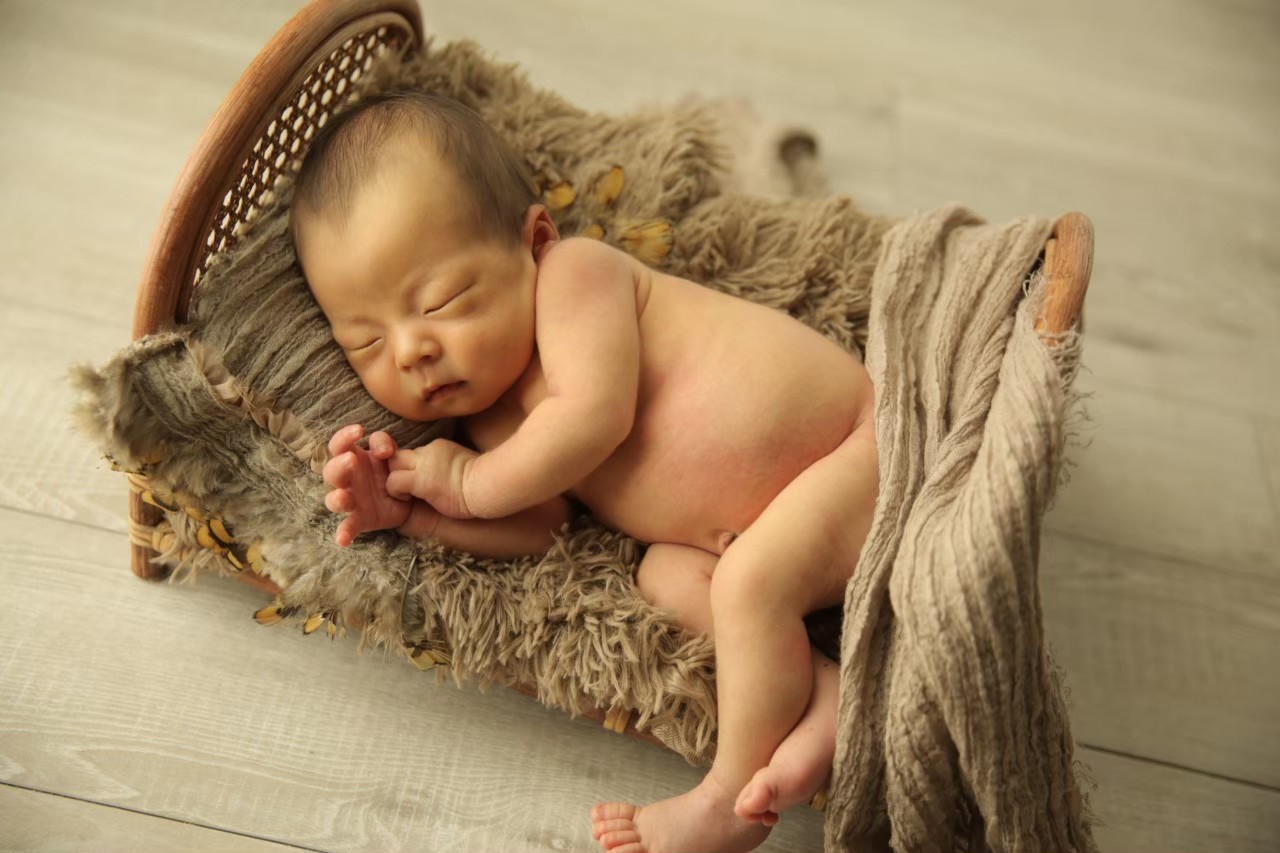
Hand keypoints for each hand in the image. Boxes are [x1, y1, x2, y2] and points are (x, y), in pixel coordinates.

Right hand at [322, 424, 411, 546]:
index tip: (359, 430)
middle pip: (331, 472)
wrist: (409, 495)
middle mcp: (347, 479)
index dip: (344, 437)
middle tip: (351, 459)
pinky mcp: (359, 519)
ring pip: (335, 500)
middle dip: (338, 466)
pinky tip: (342, 540)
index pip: (338, 445)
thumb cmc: (391, 469)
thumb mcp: (390, 453)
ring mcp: (351, 500)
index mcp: (352, 458)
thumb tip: (382, 450)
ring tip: (342, 497)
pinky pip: (348, 527)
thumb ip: (384, 444)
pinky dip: (344, 533)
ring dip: (336, 499)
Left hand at [385, 437, 478, 519]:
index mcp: (440, 447)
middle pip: (399, 454)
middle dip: (397, 470)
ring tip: (405, 495)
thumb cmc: (483, 483)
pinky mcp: (421, 480)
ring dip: (395, 482)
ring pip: (393, 465)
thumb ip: (449, 465)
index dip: (412, 467)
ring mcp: (424, 464)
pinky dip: (396, 492)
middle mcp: (429, 451)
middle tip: (405, 488)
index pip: (415, 453)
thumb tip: (447, 476)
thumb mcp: (464, 465)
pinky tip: (407, 500)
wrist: (488, 486)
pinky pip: (395, 482)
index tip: (419, 479)